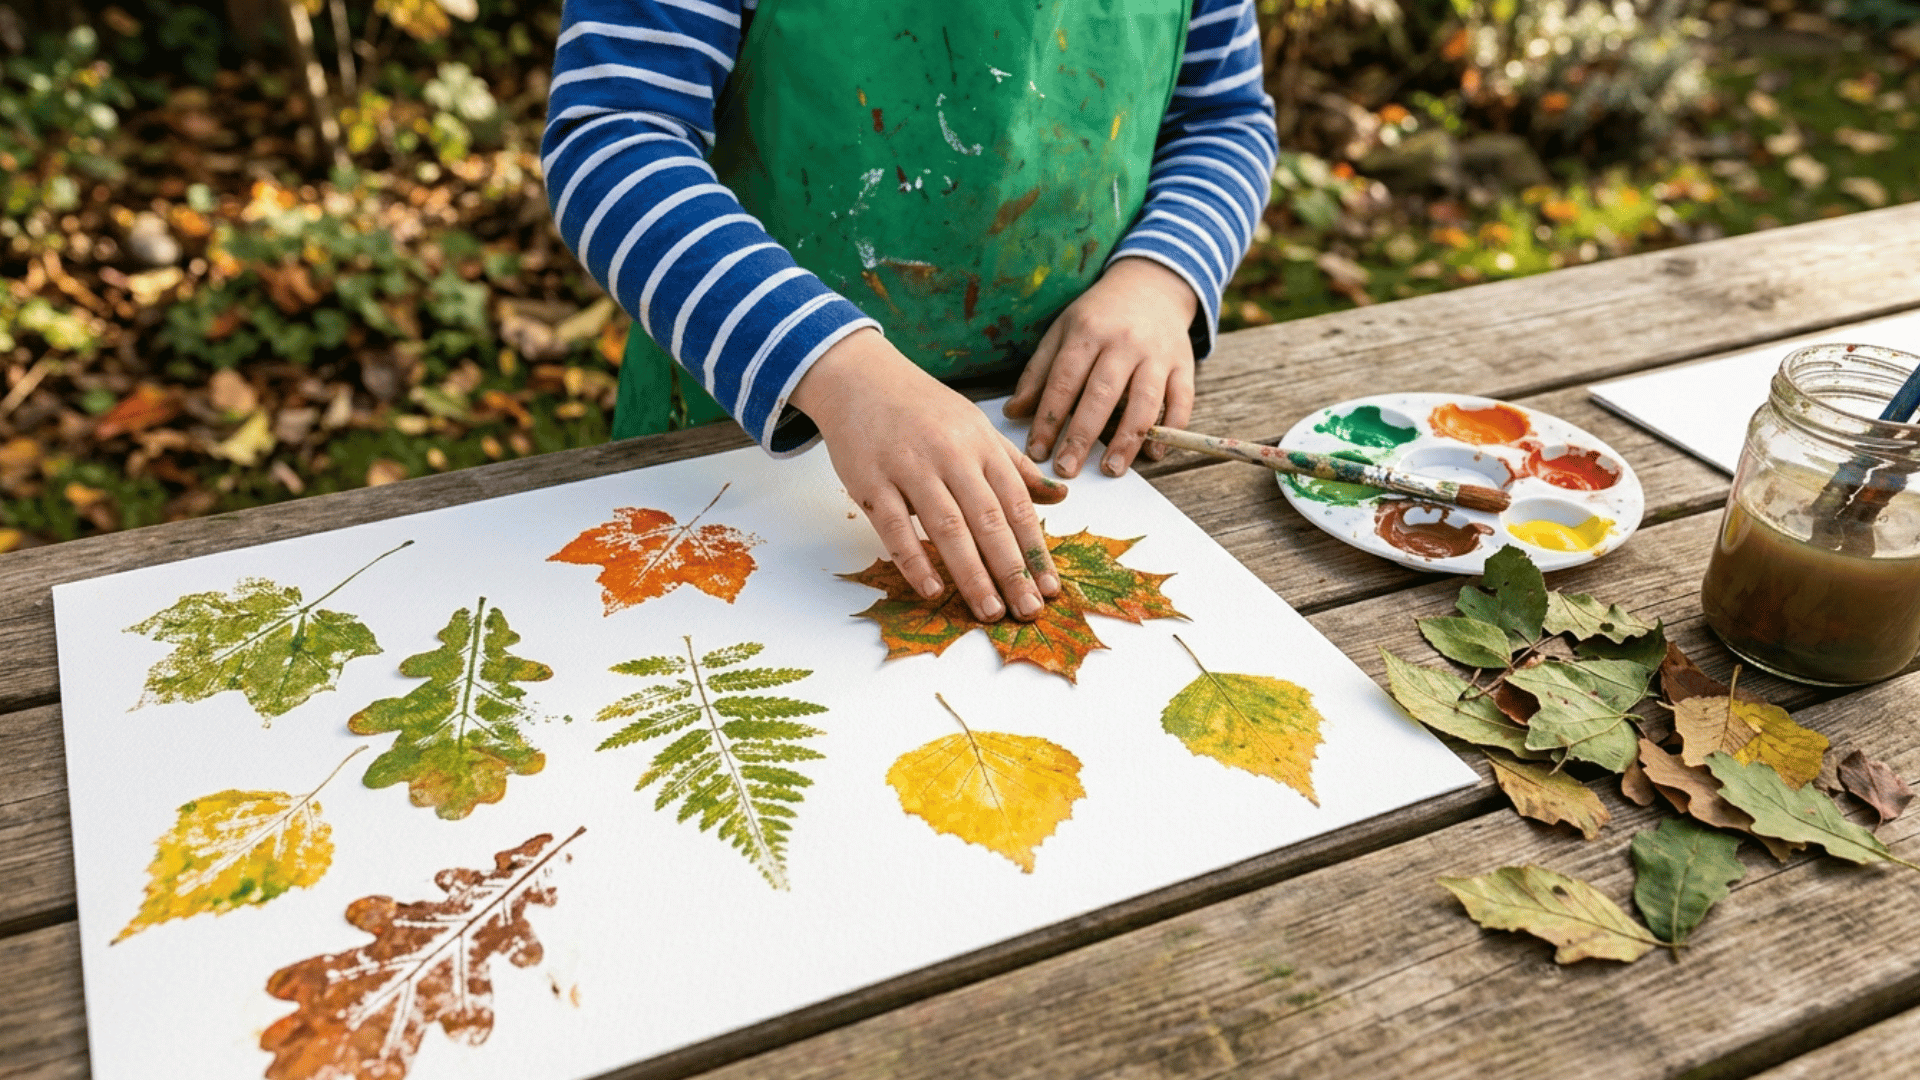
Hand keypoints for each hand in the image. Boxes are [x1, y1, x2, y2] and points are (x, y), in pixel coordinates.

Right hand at [792, 328, 1067, 622]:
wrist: (860, 377)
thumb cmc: (924, 408)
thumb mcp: (977, 427)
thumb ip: (1016, 466)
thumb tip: (1061, 497)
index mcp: (981, 446)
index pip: (1016, 504)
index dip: (1035, 548)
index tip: (1050, 587)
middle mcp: (951, 456)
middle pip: (988, 521)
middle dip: (1012, 569)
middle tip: (1028, 610)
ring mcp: (909, 468)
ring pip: (947, 527)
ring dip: (971, 574)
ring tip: (989, 611)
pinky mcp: (870, 481)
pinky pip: (894, 527)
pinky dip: (915, 560)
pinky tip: (933, 590)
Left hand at [1004, 256, 1198, 476]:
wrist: (1151, 284)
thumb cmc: (1098, 317)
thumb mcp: (1062, 332)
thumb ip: (1038, 373)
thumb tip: (1013, 412)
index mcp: (1087, 333)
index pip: (1064, 381)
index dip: (1049, 418)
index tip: (1037, 452)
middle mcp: (1124, 342)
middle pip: (1102, 394)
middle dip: (1083, 435)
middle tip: (1067, 470)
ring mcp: (1157, 354)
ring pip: (1145, 401)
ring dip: (1127, 439)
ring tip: (1111, 469)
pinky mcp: (1183, 364)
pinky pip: (1182, 400)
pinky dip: (1172, 429)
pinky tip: (1154, 454)